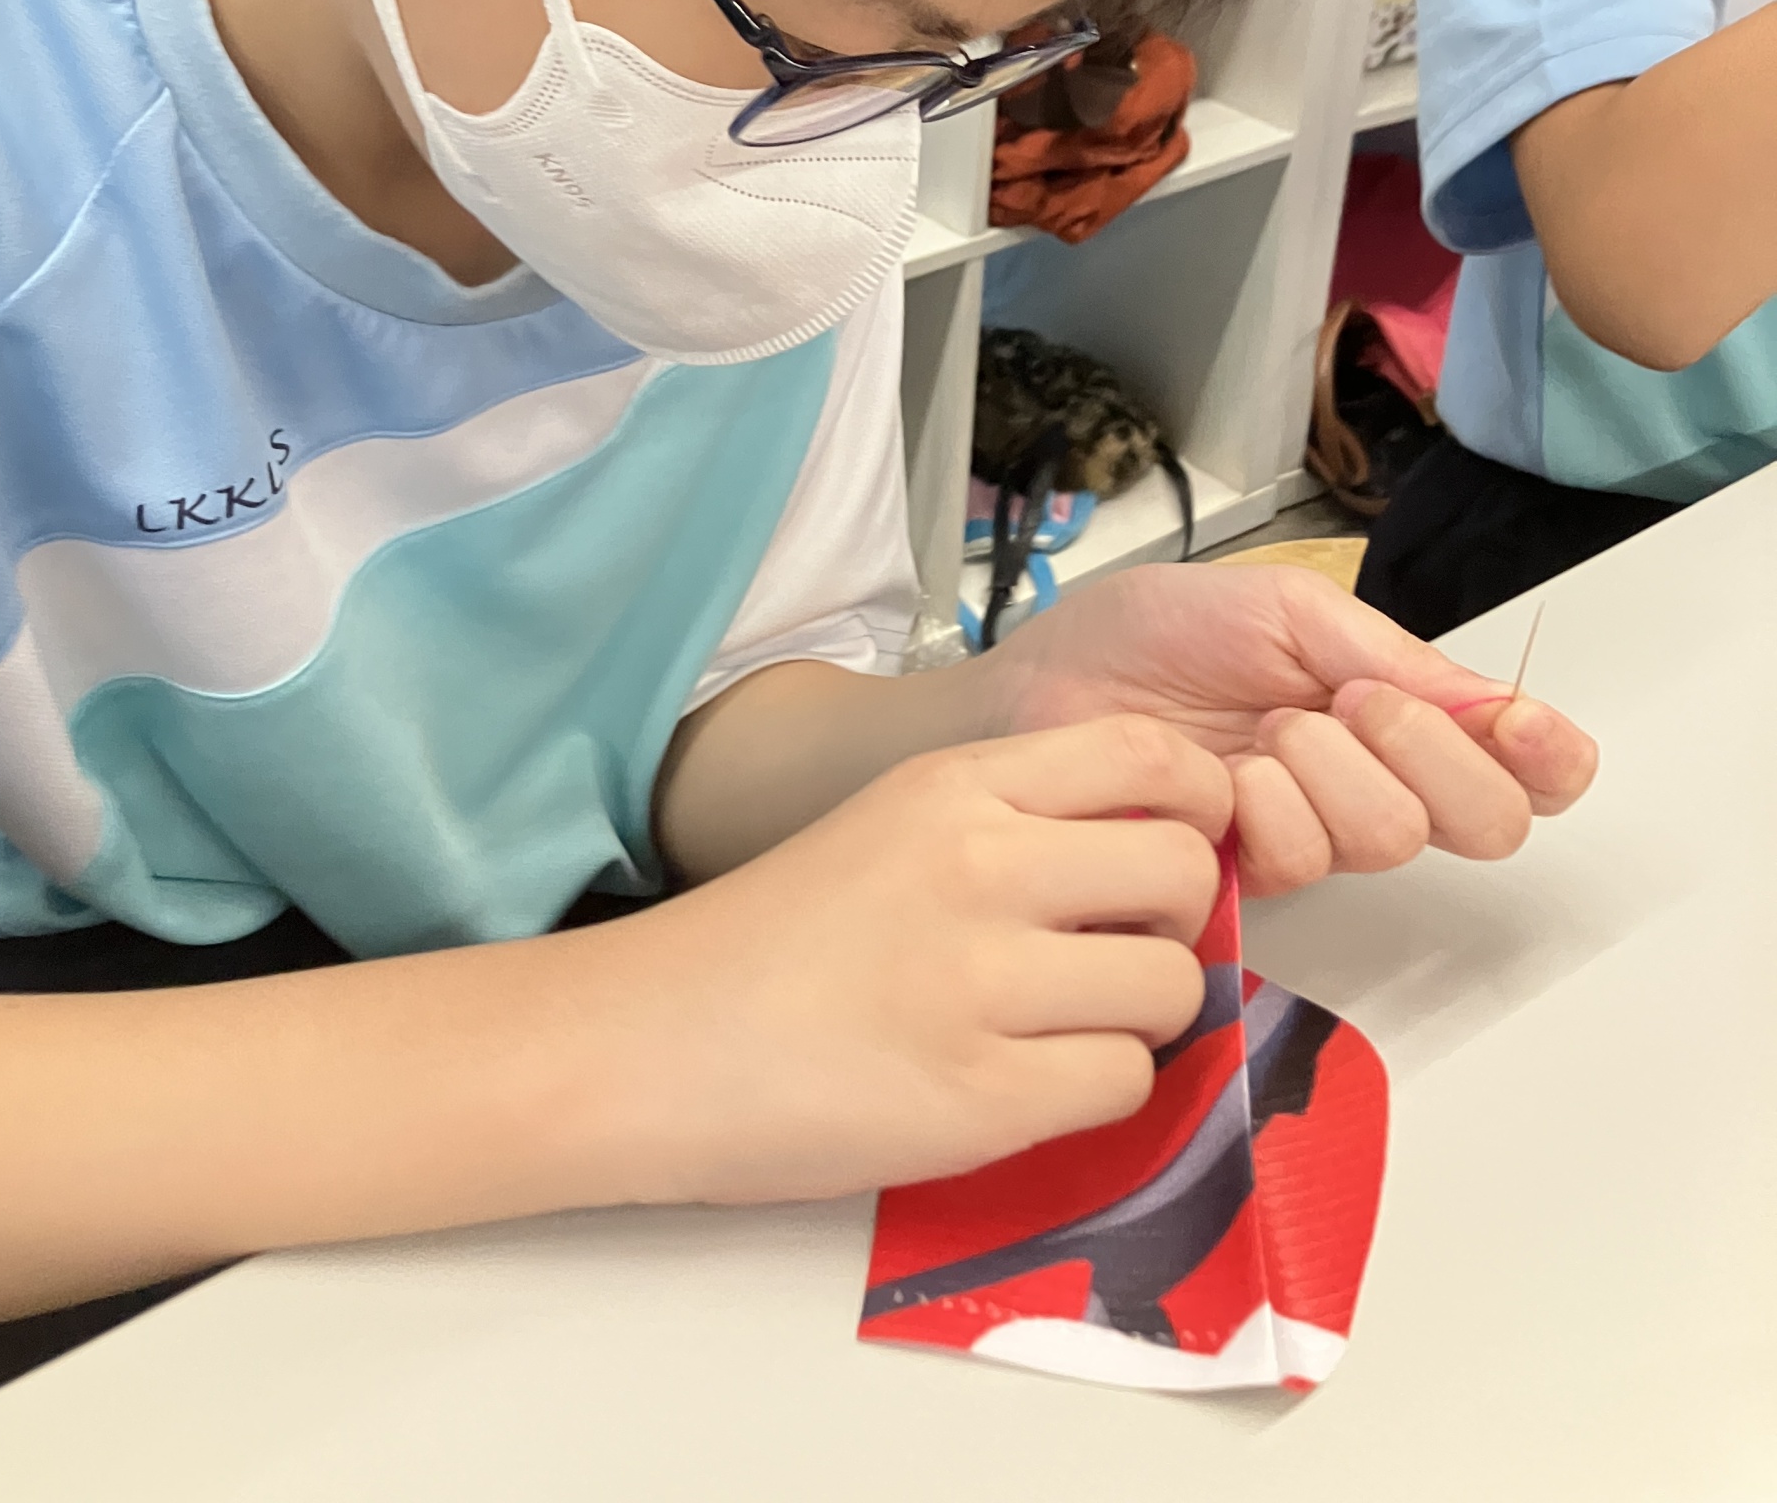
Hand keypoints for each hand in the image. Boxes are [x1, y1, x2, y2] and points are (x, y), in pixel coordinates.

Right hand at [604, 715, 1230, 1203]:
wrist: (652, 1042)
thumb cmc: (773, 937)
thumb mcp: (893, 823)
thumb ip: (1012, 820)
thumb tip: (1156, 854)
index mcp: (955, 785)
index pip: (1147, 752)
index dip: (1196, 805)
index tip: (1171, 851)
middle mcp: (980, 865)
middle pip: (1184, 871)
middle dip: (1177, 922)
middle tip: (1118, 952)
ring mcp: (982, 982)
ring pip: (1172, 988)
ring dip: (1139, 1018)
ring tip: (1064, 1025)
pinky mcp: (981, 1097)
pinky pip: (1122, 1084)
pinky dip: (1093, 1091)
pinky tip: (1023, 1082)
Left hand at [985, 564, 1598, 897]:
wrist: (1038, 685)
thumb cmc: (1146, 636)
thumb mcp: (1279, 609)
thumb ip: (1389, 654)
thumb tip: (1498, 704)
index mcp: (1393, 711)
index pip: (1521, 764)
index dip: (1546, 756)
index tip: (1519, 726)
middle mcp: (1371, 784)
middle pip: (1488, 821)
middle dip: (1431, 753)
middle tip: (1354, 705)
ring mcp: (1315, 837)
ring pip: (1394, 836)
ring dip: (1331, 766)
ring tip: (1264, 730)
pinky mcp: (1253, 880)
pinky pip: (1309, 859)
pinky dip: (1270, 805)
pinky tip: (1226, 777)